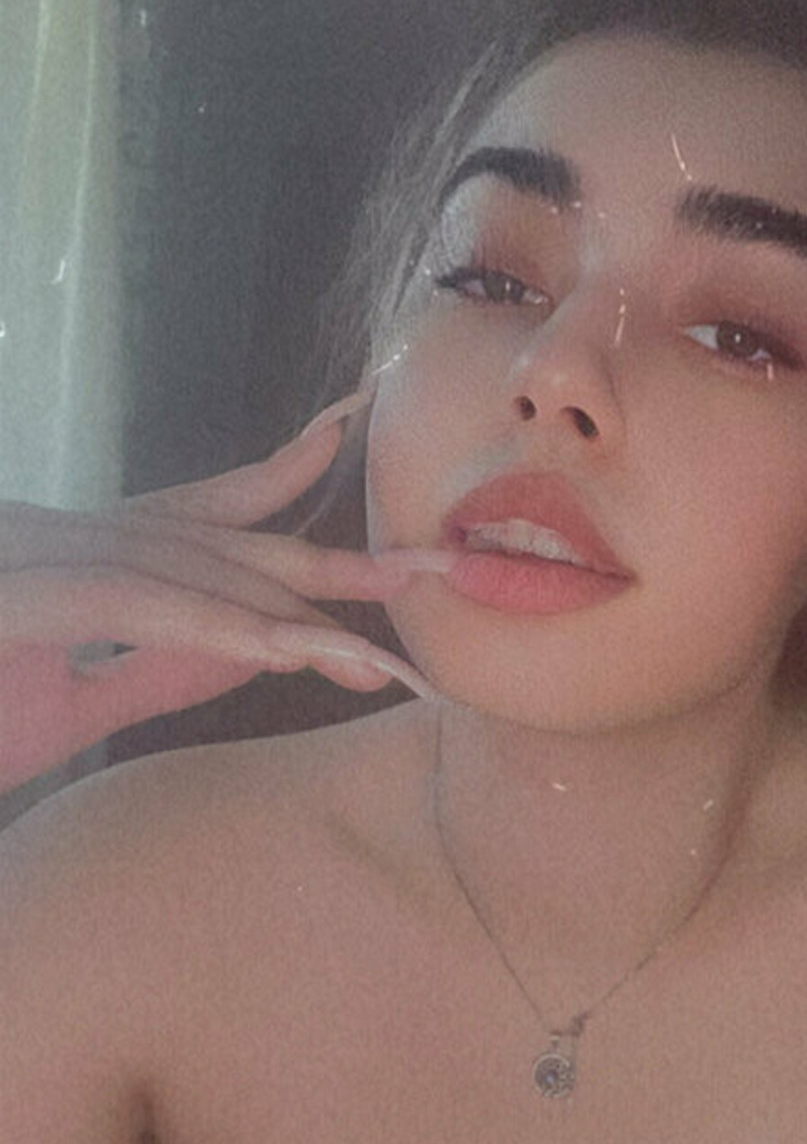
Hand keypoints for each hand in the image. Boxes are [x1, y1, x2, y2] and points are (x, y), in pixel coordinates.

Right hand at [0, 403, 446, 797]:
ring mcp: (25, 556)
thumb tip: (250, 647)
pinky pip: (127, 607)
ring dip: (282, 613)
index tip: (350, 435)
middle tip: (428, 574)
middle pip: (207, 538)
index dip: (277, 481)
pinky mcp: (13, 598)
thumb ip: (154, 672)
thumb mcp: (66, 708)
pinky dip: (208, 627)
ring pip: (179, 570)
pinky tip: (280, 648)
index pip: (189, 516)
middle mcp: (51, 537)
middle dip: (320, 561)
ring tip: (375, 652)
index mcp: (71, 561)